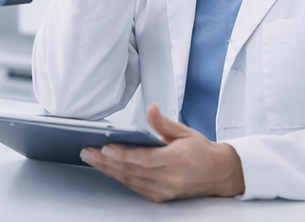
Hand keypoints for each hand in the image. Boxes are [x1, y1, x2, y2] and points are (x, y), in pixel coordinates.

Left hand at [79, 104, 244, 202]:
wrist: (217, 173)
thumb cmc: (199, 150)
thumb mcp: (184, 131)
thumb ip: (163, 122)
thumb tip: (151, 108)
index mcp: (177, 159)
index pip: (145, 159)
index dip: (123, 154)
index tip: (105, 147)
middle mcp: (170, 178)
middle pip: (132, 170)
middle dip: (106, 161)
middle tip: (87, 151)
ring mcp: (165, 190)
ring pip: (130, 180)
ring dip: (107, 169)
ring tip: (90, 157)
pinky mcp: (160, 196)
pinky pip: (135, 186)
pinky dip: (118, 176)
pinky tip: (106, 167)